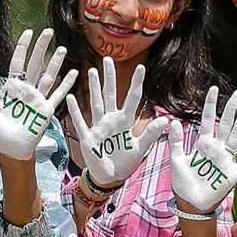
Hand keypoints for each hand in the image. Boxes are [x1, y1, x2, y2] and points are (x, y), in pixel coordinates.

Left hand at [0, 28, 76, 160]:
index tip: (28, 33)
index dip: (23, 48)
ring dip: (56, 62)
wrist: (9, 149)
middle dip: (41, 48)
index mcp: (11, 88)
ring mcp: (37, 100)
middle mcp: (26, 91)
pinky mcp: (46, 110)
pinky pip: (58, 95)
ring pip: (48, 76)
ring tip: (62, 48)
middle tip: (48, 32)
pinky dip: (66, 84)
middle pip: (35, 65)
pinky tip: (74, 73)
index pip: (18, 63)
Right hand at [68, 57, 167, 184]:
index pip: (133, 98)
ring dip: (93, 87)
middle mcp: (111, 120)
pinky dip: (75, 111)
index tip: (140, 68)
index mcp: (125, 122)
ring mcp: (98, 127)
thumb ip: (150, 134)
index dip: (136, 83)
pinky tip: (71, 97)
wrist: (109, 177)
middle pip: (110, 94)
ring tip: (90, 71)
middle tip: (107, 58)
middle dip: (109, 77)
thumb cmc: (125, 163)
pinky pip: (80, 121)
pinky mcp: (87, 137)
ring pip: (95, 102)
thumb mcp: (139, 149)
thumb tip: (165, 119)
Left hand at [169, 86, 236, 211]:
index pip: (208, 119)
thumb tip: (174, 121)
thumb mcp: (176, 159)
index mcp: (202, 144)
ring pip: (236, 136)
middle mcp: (216, 149)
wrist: (190, 203)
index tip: (214, 89)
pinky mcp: (233, 173)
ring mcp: (226, 159)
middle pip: (226, 124)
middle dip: (232, 108)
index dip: (211, 104)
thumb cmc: (183, 183)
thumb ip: (176, 141)